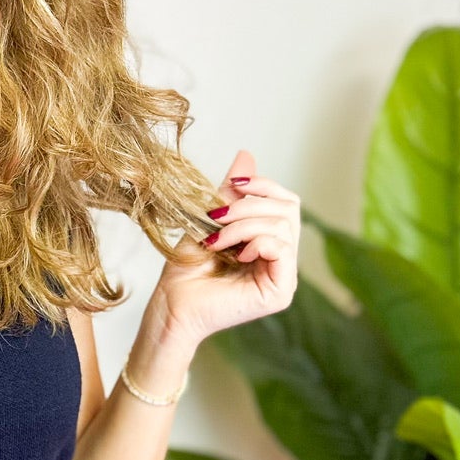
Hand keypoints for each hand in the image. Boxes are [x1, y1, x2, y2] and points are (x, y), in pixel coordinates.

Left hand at [153, 148, 299, 345]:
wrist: (172, 304)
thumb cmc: (185, 269)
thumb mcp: (208, 220)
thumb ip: (231, 193)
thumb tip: (246, 155)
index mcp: (268, 241)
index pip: (285, 202)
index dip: (264, 186)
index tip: (232, 185)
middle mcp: (281, 258)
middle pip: (288, 209)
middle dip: (250, 205)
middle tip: (217, 217)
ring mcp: (283, 276)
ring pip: (283, 227)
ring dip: (244, 225)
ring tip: (216, 239)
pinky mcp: (280, 292)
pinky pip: (283, 250)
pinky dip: (257, 243)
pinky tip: (235, 254)